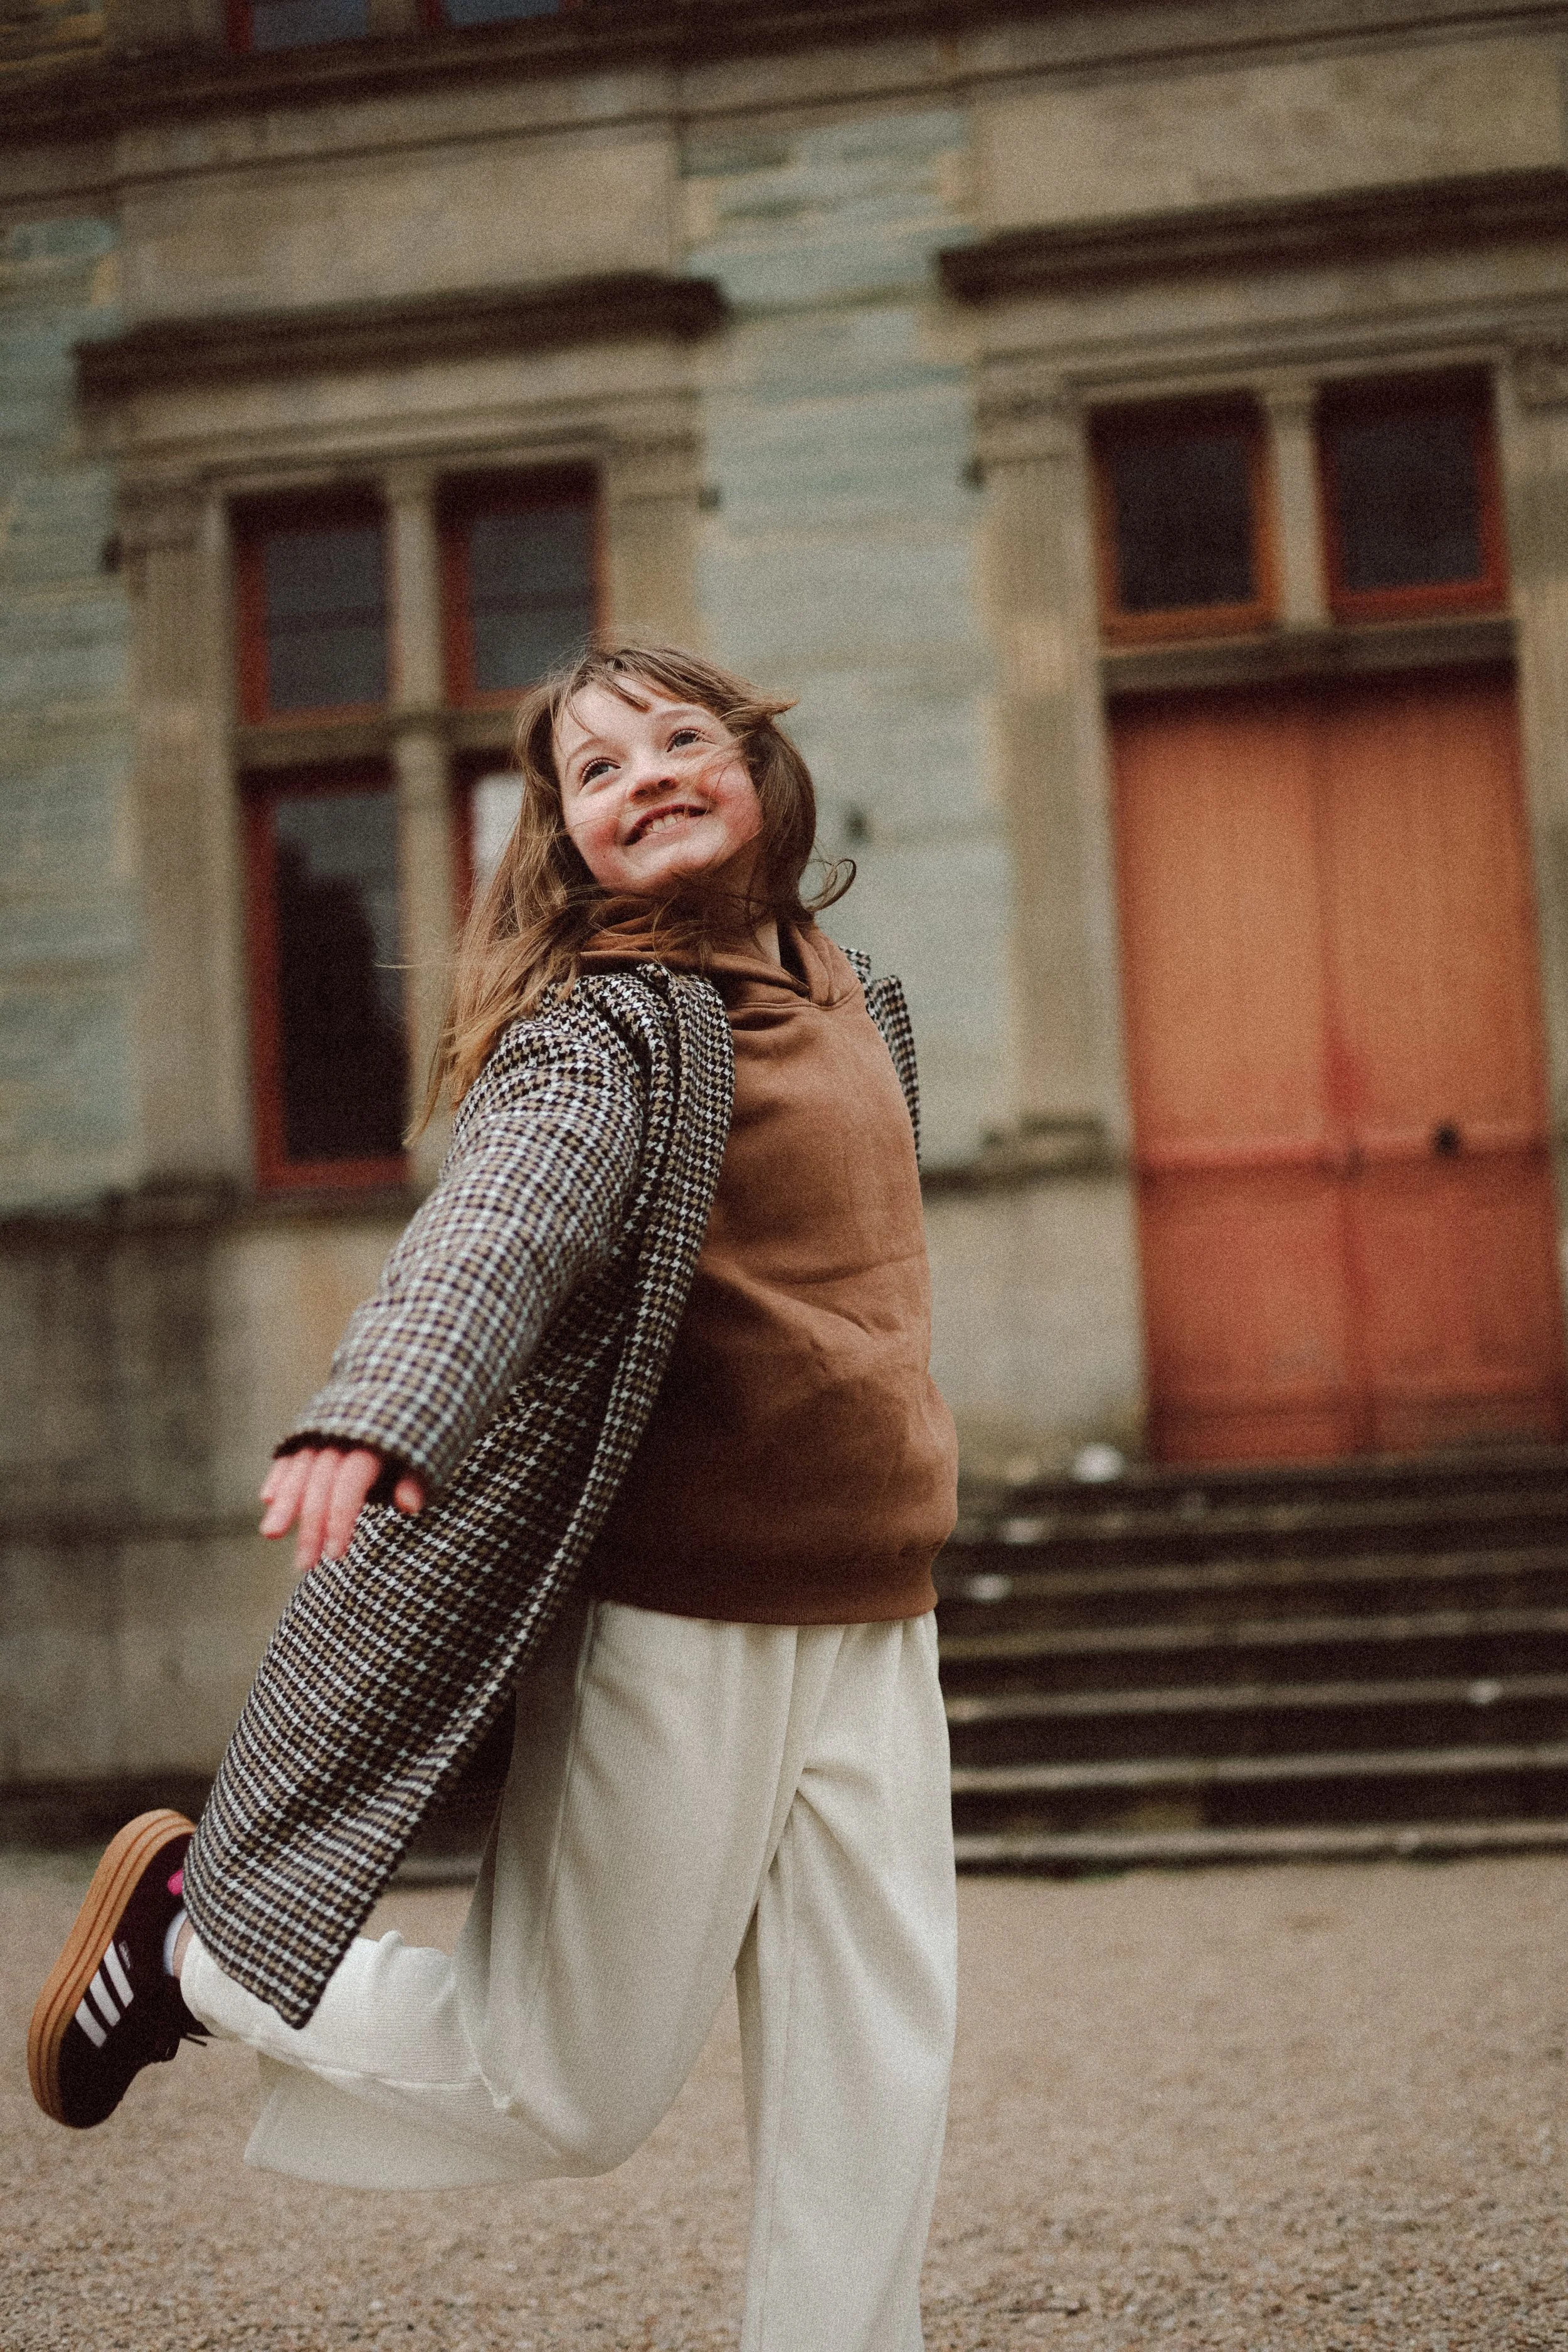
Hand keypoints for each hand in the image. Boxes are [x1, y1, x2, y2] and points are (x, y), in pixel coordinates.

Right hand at [259, 1445, 426, 1575]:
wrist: (410, 1391)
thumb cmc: (420, 1433)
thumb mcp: (428, 1453)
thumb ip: (415, 1479)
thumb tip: (410, 1506)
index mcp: (373, 1443)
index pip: (348, 1486)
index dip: (339, 1521)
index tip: (336, 1555)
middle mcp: (343, 1435)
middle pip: (320, 1484)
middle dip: (310, 1527)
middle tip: (303, 1566)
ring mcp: (325, 1430)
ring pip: (299, 1469)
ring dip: (284, 1503)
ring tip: (271, 1534)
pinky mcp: (313, 1429)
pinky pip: (293, 1453)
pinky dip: (281, 1473)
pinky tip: (267, 1498)